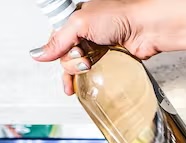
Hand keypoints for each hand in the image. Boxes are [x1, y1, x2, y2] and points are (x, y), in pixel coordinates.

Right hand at [30, 0, 160, 94]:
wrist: (148, 28)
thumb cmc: (121, 16)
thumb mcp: (81, 23)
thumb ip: (58, 40)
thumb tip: (38, 54)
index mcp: (77, 19)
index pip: (56, 39)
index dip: (55, 51)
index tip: (58, 57)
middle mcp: (86, 33)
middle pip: (64, 56)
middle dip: (70, 61)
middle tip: (82, 58)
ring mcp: (97, 47)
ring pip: (77, 66)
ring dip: (77, 70)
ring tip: (88, 66)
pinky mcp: (109, 60)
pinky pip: (92, 73)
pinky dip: (86, 79)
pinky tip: (84, 84)